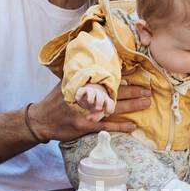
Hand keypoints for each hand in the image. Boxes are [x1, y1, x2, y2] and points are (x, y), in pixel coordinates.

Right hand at [26, 83, 149, 143]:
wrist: (41, 120)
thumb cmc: (54, 100)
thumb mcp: (64, 82)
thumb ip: (80, 76)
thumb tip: (95, 63)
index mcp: (82, 84)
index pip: (106, 77)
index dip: (123, 76)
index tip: (138, 73)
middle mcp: (85, 96)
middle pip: (114, 92)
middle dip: (133, 91)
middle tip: (148, 90)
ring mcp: (86, 112)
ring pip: (114, 108)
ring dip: (132, 106)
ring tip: (146, 103)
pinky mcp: (85, 126)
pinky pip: (106, 126)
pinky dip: (121, 127)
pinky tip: (133, 126)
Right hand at [74, 85, 114, 121]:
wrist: (89, 94)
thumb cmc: (95, 106)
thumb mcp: (97, 112)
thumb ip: (95, 117)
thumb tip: (88, 118)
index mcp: (106, 100)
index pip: (110, 103)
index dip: (109, 109)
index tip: (105, 114)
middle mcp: (99, 95)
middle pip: (101, 98)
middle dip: (100, 103)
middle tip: (98, 108)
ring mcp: (91, 92)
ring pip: (92, 93)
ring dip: (91, 98)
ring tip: (90, 102)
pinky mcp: (83, 90)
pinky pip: (81, 91)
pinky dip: (79, 95)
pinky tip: (78, 99)